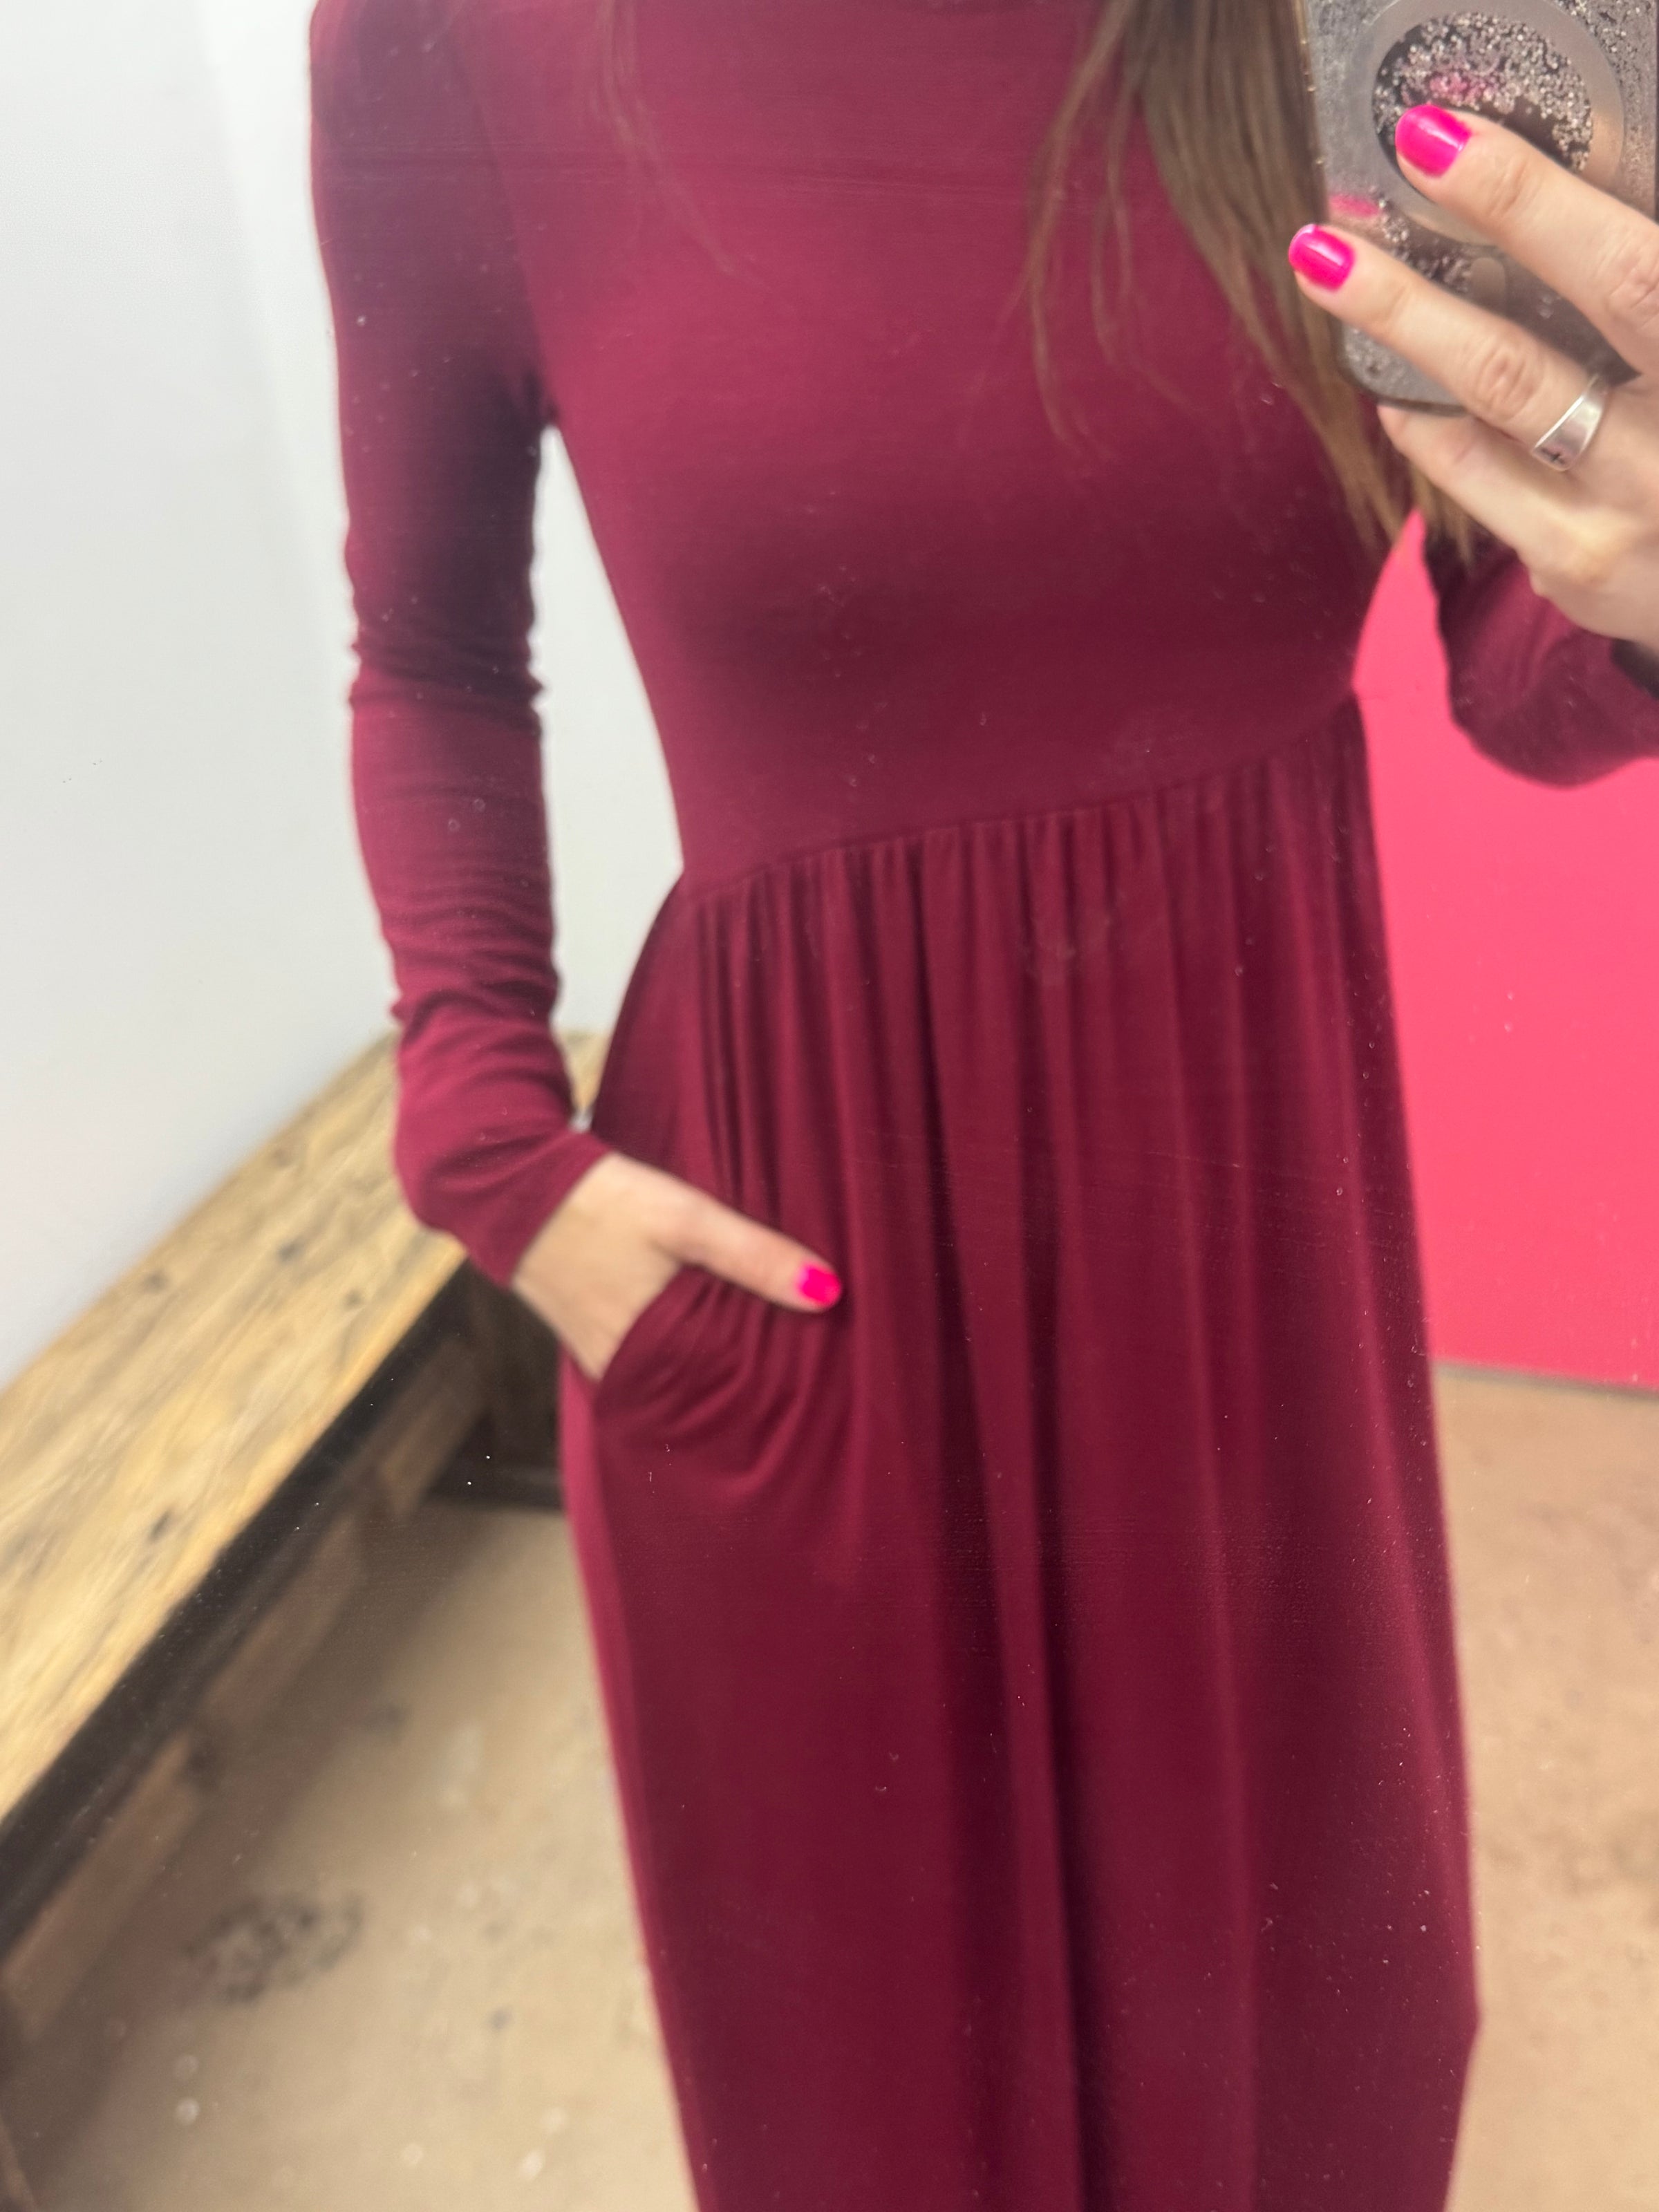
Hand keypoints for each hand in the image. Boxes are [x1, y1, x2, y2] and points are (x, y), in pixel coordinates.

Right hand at [511, 1151, 841, 1381]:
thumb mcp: (687, 1217)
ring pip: (678, 1377)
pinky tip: (712, 1339)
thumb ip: (754, 1255)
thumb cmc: (604, 1201)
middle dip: (751, 1390)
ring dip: (717, 1372)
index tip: (820, 1391)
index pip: (728, 1394)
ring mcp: (604, 1357)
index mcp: (653, 1349)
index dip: (774, 1392)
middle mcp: (626, 1368)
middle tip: (810, 1387)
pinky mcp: (593, 1338)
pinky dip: (683, 1353)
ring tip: (774, 1366)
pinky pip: (650, 1359)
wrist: (513, 1187)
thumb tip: (828, 1292)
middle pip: (704, 1391)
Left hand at [1287, 105, 1658, 655]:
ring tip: (1333, 266)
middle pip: (1562, 325)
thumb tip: (1560, 182)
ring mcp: (1629, 506)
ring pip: (1501, 395)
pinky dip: (1428, 421)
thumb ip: (1639, 282)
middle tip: (1360, 204)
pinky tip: (1395, 383)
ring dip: (1407, 320)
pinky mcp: (1576, 562)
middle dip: (1452, 257)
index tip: (1444, 140)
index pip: (1633, 269)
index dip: (1535, 200)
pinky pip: (1475, 475)